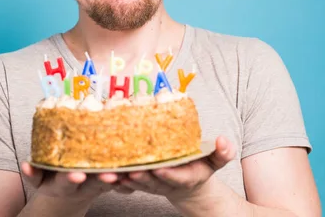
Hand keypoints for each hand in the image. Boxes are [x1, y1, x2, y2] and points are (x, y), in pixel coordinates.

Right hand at [20, 161, 121, 201]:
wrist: (70, 190)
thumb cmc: (55, 176)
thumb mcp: (41, 178)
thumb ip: (33, 173)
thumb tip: (25, 166)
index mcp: (64, 184)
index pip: (67, 182)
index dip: (70, 179)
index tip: (77, 176)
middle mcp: (82, 186)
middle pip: (91, 184)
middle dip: (99, 180)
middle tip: (107, 176)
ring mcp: (97, 184)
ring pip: (108, 184)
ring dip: (115, 179)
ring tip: (120, 176)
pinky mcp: (110, 182)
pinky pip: (121, 184)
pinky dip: (127, 183)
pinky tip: (133, 176)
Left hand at [118, 136, 235, 202]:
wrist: (189, 182)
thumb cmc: (201, 166)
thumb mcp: (215, 160)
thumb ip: (222, 153)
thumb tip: (224, 141)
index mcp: (185, 177)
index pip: (176, 178)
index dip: (168, 175)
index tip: (159, 169)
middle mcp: (165, 182)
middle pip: (151, 182)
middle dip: (140, 178)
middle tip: (130, 172)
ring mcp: (151, 183)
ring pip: (135, 183)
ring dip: (121, 179)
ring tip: (109, 174)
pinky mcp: (140, 180)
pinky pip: (125, 181)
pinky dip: (114, 177)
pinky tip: (100, 171)